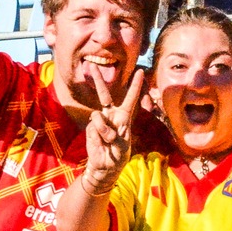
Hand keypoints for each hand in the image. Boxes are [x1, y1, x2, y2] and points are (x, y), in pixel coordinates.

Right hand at [80, 64, 145, 194]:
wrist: (104, 166)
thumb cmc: (118, 156)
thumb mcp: (122, 146)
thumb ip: (112, 133)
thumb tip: (99, 121)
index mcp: (124, 117)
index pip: (130, 98)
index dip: (135, 85)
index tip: (140, 71)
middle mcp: (111, 115)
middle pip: (104, 94)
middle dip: (98, 79)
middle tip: (91, 64)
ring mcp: (100, 121)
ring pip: (98, 117)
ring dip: (104, 131)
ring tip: (109, 142)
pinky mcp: (91, 127)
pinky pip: (94, 127)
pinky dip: (98, 137)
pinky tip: (100, 143)